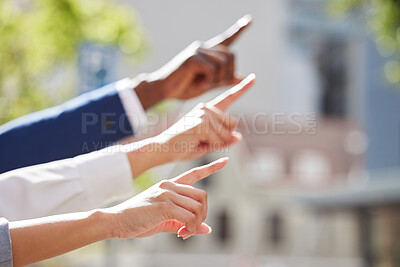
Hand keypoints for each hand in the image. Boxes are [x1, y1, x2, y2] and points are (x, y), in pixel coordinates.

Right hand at [107, 158, 227, 239]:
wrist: (116, 221)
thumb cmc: (140, 220)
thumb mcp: (166, 220)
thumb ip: (186, 222)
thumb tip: (207, 229)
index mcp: (170, 185)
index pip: (194, 173)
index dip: (212, 167)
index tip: (225, 160)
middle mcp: (170, 185)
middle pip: (202, 195)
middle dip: (203, 214)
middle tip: (191, 228)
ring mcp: (167, 193)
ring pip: (197, 207)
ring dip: (195, 224)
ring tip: (183, 233)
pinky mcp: (164, 204)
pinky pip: (189, 217)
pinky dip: (189, 229)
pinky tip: (180, 234)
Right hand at [134, 15, 251, 108]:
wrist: (165, 90)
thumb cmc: (184, 87)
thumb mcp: (208, 84)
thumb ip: (224, 80)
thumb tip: (241, 78)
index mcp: (208, 52)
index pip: (227, 39)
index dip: (238, 30)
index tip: (249, 20)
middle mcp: (204, 47)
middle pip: (231, 56)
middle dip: (228, 74)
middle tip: (212, 84)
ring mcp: (198, 51)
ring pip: (224, 64)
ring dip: (217, 80)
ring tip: (202, 84)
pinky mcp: (193, 57)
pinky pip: (213, 70)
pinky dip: (208, 81)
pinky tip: (198, 82)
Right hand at [156, 73, 254, 160]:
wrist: (163, 149)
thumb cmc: (183, 146)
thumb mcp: (207, 144)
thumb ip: (223, 140)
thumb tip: (239, 136)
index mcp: (208, 110)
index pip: (228, 97)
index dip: (242, 87)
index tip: (254, 77)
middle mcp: (206, 107)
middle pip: (232, 125)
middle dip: (221, 139)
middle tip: (201, 141)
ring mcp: (203, 113)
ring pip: (226, 134)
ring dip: (214, 144)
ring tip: (196, 141)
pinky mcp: (201, 122)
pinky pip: (218, 140)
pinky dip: (210, 146)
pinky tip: (195, 142)